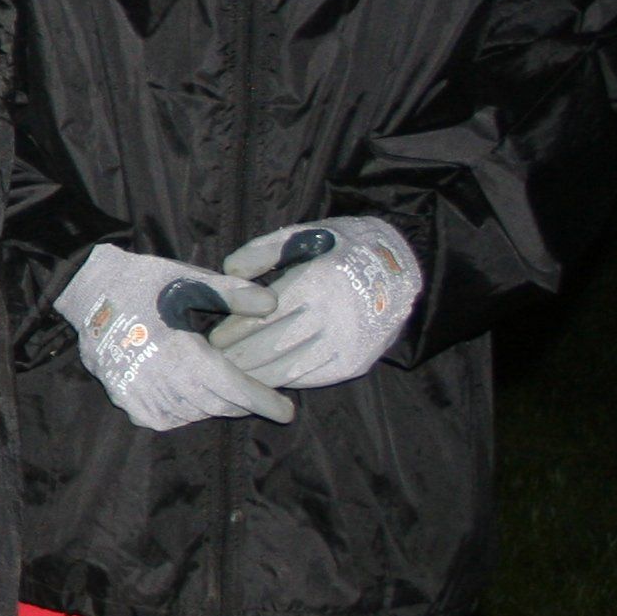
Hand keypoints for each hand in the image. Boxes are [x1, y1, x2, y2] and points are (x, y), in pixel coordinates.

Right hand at [59, 243, 293, 431]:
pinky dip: (182, 410)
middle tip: (252, 388)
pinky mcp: (124, 400)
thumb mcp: (188, 280)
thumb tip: (272, 304)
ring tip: (218, 385)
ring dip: (212, 404)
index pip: (235, 389)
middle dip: (241, 400)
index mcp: (182, 353)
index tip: (287, 411)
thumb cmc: (142, 282)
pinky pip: (165, 418)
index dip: (264, 402)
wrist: (87, 289)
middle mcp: (161, 382)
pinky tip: (185, 392)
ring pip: (193, 414)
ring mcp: (139, 395)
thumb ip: (232, 294)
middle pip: (218, 405)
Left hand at [209, 218, 421, 390]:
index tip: (213, 339)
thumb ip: (263, 251)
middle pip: (272, 347)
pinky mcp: (356, 362)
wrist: (403, 267)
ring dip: (258, 374)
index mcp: (318, 283)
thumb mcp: (305, 235)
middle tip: (215, 362)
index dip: (234, 331)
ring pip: (291, 368)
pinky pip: (313, 377)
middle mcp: (334, 317)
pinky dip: (286, 380)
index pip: (263, 317)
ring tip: (234, 374)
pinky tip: (267, 378)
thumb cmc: (344, 246)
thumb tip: (229, 270)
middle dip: (239, 357)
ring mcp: (347, 344)